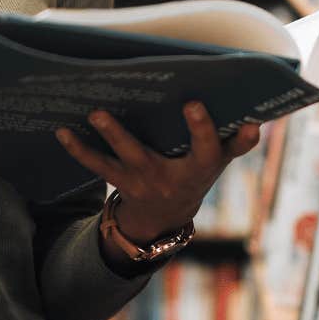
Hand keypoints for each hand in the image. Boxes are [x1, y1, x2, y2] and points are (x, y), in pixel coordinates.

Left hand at [54, 102, 261, 242]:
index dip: (201, 128)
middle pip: (152, 155)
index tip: (194, 102)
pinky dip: (78, 149)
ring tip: (94, 113)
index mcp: (198, 168)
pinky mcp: (119, 180)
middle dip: (149, 132)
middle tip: (121, 109)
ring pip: (118, 161)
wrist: (165, 216)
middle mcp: (167, 176)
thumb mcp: (220, 161)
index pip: (206, 149)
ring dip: (107, 137)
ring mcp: (139, 180)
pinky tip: (61, 131)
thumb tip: (257, 121)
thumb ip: (238, 143)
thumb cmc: (196, 173)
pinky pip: (96, 165)